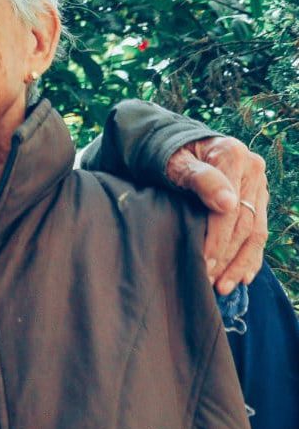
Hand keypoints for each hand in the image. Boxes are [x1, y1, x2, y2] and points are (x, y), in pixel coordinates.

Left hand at [166, 135, 267, 294]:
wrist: (174, 142)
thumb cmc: (169, 153)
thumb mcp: (174, 161)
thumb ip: (199, 178)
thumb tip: (227, 203)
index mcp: (233, 155)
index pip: (230, 208)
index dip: (217, 239)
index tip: (203, 262)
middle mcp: (252, 169)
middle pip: (244, 223)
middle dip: (226, 256)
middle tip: (209, 280)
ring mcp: (257, 185)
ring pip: (255, 232)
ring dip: (240, 263)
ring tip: (223, 287)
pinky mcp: (256, 198)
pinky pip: (259, 231)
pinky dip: (251, 256)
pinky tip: (242, 278)